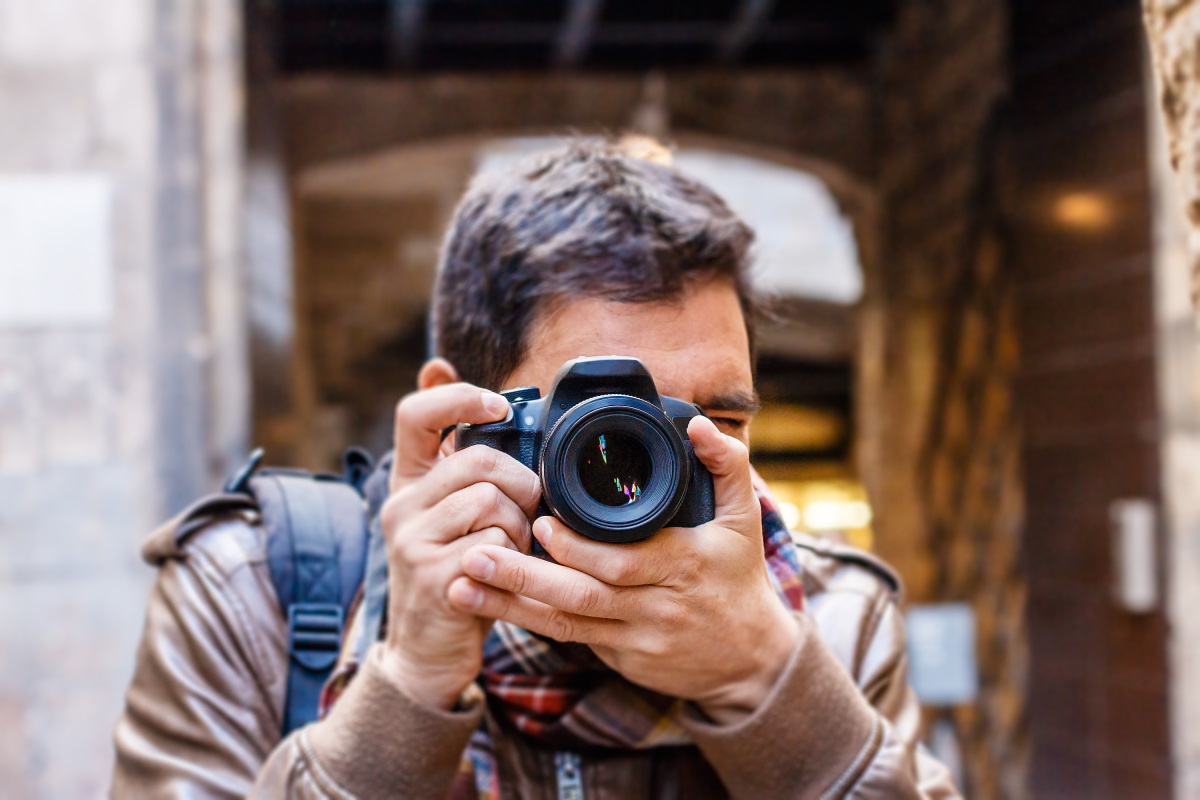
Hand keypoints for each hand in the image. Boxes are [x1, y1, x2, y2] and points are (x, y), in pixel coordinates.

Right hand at [377, 379, 540, 710]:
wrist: (429, 654)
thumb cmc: (462, 574)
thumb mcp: (457, 517)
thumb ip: (472, 470)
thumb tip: (486, 397)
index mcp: (408, 482)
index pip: (416, 414)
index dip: (459, 398)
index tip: (500, 406)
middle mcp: (399, 506)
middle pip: (477, 459)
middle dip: (522, 484)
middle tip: (529, 514)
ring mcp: (410, 542)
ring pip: (491, 502)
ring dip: (521, 528)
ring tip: (515, 552)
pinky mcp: (431, 576)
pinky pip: (494, 545)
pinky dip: (515, 559)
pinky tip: (506, 575)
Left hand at [446, 415, 799, 723]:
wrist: (751, 660)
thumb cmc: (740, 578)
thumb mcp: (745, 519)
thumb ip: (726, 464)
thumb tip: (696, 423)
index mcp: (684, 566)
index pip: (623, 562)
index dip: (577, 548)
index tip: (538, 522)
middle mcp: (657, 606)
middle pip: (583, 596)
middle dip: (525, 578)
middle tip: (476, 555)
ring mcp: (637, 639)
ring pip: (566, 624)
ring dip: (510, 607)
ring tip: (461, 586)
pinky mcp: (621, 658)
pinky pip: (570, 639)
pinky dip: (529, 623)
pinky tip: (489, 608)